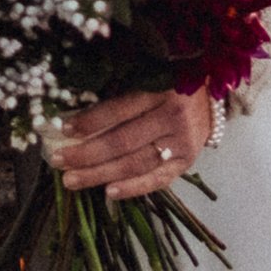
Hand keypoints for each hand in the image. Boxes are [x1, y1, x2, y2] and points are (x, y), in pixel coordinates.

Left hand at [47, 89, 213, 200]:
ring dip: (101, 174)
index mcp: (161, 90)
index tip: (64, 129)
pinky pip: (158, 180)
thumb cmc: (171, 83)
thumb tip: (78, 117)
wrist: (211, 96)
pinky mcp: (187, 162)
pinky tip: (110, 192)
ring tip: (73, 180)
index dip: (90, 122)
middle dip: (87, 154)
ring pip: (136, 164)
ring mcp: (182, 143)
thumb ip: (120, 93)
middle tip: (59, 161)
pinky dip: (133, 188)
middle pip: (123, 141)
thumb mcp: (149, 77)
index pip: (119, 110)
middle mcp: (172, 118)